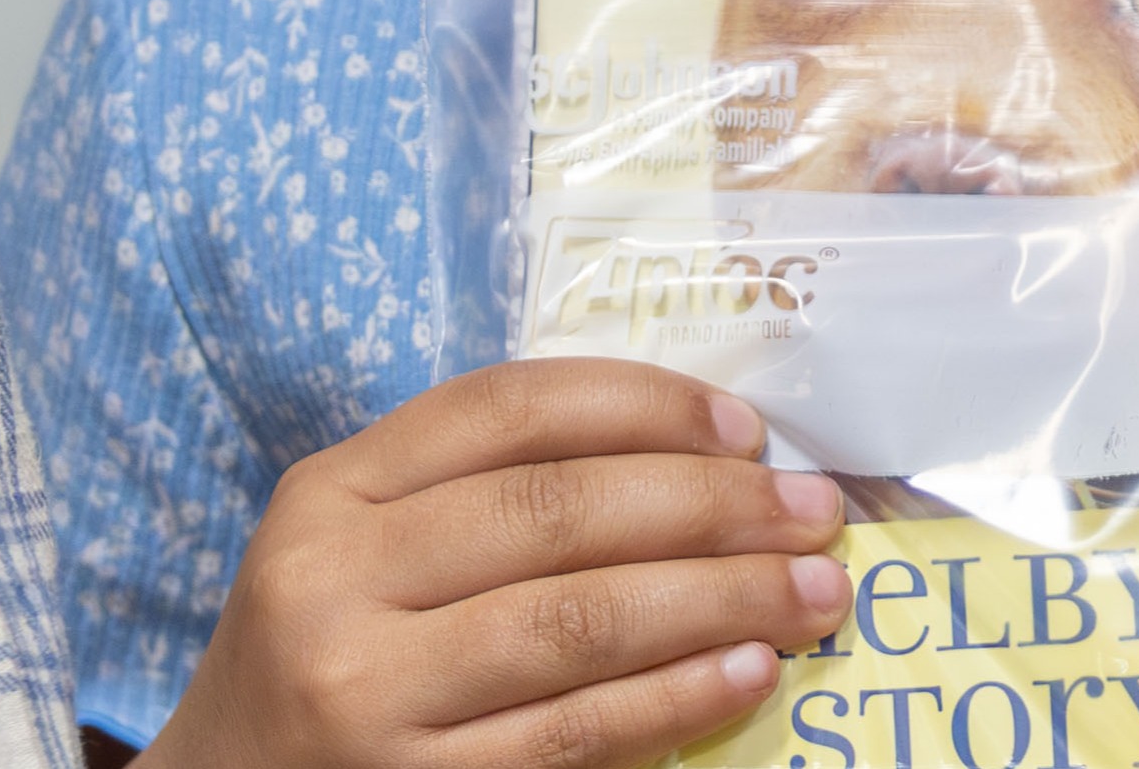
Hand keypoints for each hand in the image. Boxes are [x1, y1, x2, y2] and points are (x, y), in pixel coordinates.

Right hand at [143, 359, 853, 768]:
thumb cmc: (325, 663)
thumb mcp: (357, 553)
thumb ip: (482, 495)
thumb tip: (697, 458)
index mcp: (329, 494)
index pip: (506, 410)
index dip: (641, 405)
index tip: (745, 426)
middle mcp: (333, 583)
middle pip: (557, 511)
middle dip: (711, 505)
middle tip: (814, 511)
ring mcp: (366, 696)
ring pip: (579, 620)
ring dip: (722, 600)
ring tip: (814, 592)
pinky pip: (575, 733)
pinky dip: (676, 699)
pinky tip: (748, 673)